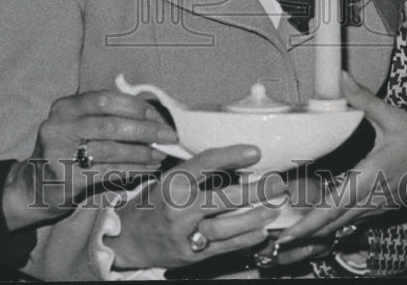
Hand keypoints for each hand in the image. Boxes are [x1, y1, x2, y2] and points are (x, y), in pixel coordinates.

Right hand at [3, 89, 176, 228]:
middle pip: (111, 124)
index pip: (106, 99)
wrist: (33, 186)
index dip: (136, 107)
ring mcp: (60, 152)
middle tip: (168, 137)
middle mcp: (59, 126)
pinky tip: (148, 169)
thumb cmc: (67, 151)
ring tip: (160, 155)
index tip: (158, 117)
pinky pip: (108, 171)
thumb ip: (105, 115)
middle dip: (145, 130)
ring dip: (142, 152)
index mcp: (65, 107)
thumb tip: (151, 115)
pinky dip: (133, 169)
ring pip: (111, 149)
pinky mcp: (66, 178)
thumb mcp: (78, 125)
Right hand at [111, 145, 287, 269]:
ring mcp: (184, 232)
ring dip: (255, 217)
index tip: (256, 151)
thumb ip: (198, 174)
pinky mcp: (190, 253)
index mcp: (174, 181)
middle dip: (256, 190)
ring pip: (226, 225)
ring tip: (274, 208)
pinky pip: (223, 246)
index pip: (206, 163)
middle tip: (278, 183)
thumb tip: (237, 162)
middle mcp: (179, 207)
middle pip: (224, 197)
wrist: (128, 237)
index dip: (232, 155)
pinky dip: (244, 239)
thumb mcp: (170, 180)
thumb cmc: (156, 202)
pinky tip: (260, 232)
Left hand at [277, 72, 406, 245]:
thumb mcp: (394, 116)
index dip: (309, 223)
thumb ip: (364, 99)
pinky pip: (356, 219)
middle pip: (334, 222)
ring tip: (294, 234)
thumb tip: (342, 79)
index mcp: (371, 177)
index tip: (288, 234)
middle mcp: (373, 197)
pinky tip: (323, 221)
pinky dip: (336, 223)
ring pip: (344, 223)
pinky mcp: (385, 206)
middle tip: (280, 239)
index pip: (334, 206)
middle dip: (306, 232)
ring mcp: (380, 205)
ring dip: (319, 230)